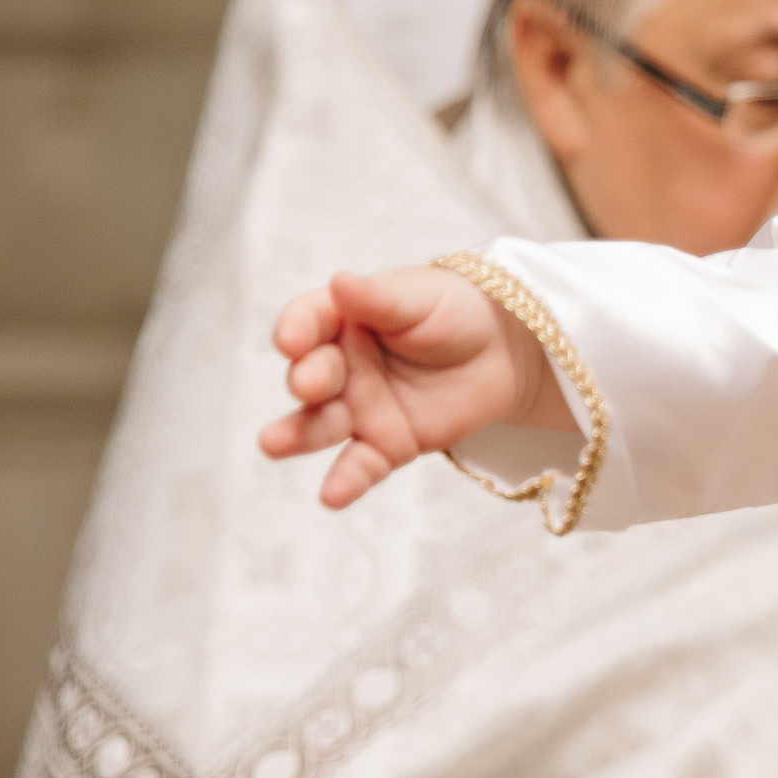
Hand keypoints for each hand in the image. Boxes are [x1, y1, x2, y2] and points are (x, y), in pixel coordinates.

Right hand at [257, 267, 569, 508]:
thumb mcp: (421, 298)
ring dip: (295, 435)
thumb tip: (340, 282)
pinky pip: (360, 466)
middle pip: (312, 375)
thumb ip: (379, 298)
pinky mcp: (384, 445)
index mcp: (343, 319)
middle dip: (307, 380)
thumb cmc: (455, 312)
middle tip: (308, 385)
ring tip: (272, 443)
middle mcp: (341, 366)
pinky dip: (345, 481)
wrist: (504, 352)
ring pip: (320, 425)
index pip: (309, 322)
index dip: (297, 330)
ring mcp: (359, 409)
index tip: (292, 341)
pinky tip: (331, 496)